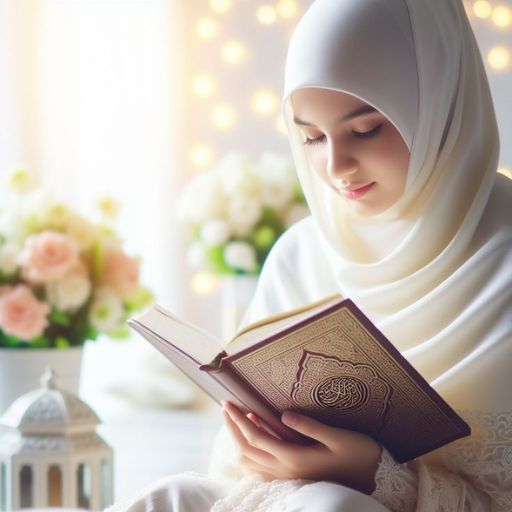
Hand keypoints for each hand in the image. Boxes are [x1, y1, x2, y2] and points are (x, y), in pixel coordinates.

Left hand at [221, 401, 381, 493]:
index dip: (239, 420)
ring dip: (238, 440)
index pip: (255, 437)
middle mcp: (286, 469)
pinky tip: (254, 435)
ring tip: (234, 419)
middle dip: (232, 428)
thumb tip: (283, 414)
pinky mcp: (293, 475)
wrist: (374, 479)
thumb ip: (310, 427)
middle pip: (247, 450)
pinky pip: (261, 466)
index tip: (228, 403)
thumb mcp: (337, 437)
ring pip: (251, 461)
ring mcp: (289, 475)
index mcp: (294, 458)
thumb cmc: (359, 454)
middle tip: (225, 406)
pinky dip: (250, 451)